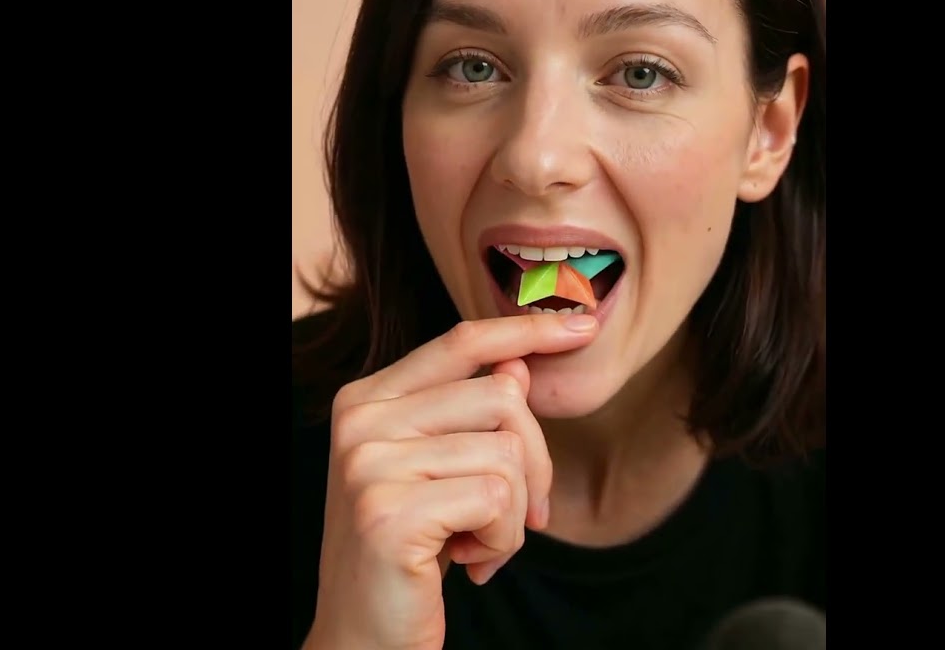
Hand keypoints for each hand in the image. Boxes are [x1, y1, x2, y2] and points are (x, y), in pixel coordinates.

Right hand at [304, 313, 599, 649]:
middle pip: (502, 398)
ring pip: (508, 454)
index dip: (526, 329)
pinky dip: (501, 543)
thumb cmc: (410, 552)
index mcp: (367, 400)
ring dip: (512, 516)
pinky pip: (498, 501)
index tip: (583, 325)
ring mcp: (370, 465)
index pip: (460, 344)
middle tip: (515, 517)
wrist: (363, 638)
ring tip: (474, 544)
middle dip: (533, 464)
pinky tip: (467, 565)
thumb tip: (519, 368)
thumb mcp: (440, 474)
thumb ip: (470, 416)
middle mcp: (361, 422)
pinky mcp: (391, 513)